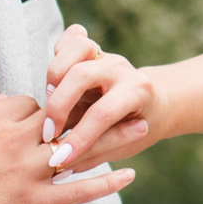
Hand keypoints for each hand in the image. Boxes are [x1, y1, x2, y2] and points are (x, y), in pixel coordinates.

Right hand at [0, 94, 136, 203]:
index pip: (30, 103)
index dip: (42, 109)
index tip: (47, 118)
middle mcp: (17, 141)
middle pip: (63, 117)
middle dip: (91, 109)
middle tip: (120, 101)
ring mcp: (29, 172)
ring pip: (80, 148)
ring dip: (113, 137)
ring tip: (140, 127)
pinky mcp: (35, 202)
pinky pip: (78, 191)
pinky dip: (106, 183)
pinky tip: (129, 176)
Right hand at [44, 25, 165, 169]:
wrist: (155, 103)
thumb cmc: (138, 130)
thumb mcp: (123, 146)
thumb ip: (95, 152)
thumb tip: (58, 165)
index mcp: (138, 92)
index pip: (102, 114)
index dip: (79, 138)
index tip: (60, 159)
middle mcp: (122, 68)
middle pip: (83, 75)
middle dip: (59, 106)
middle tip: (48, 133)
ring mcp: (107, 55)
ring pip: (77, 47)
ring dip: (55, 74)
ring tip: (48, 101)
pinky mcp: (92, 49)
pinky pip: (72, 38)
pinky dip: (58, 54)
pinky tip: (53, 81)